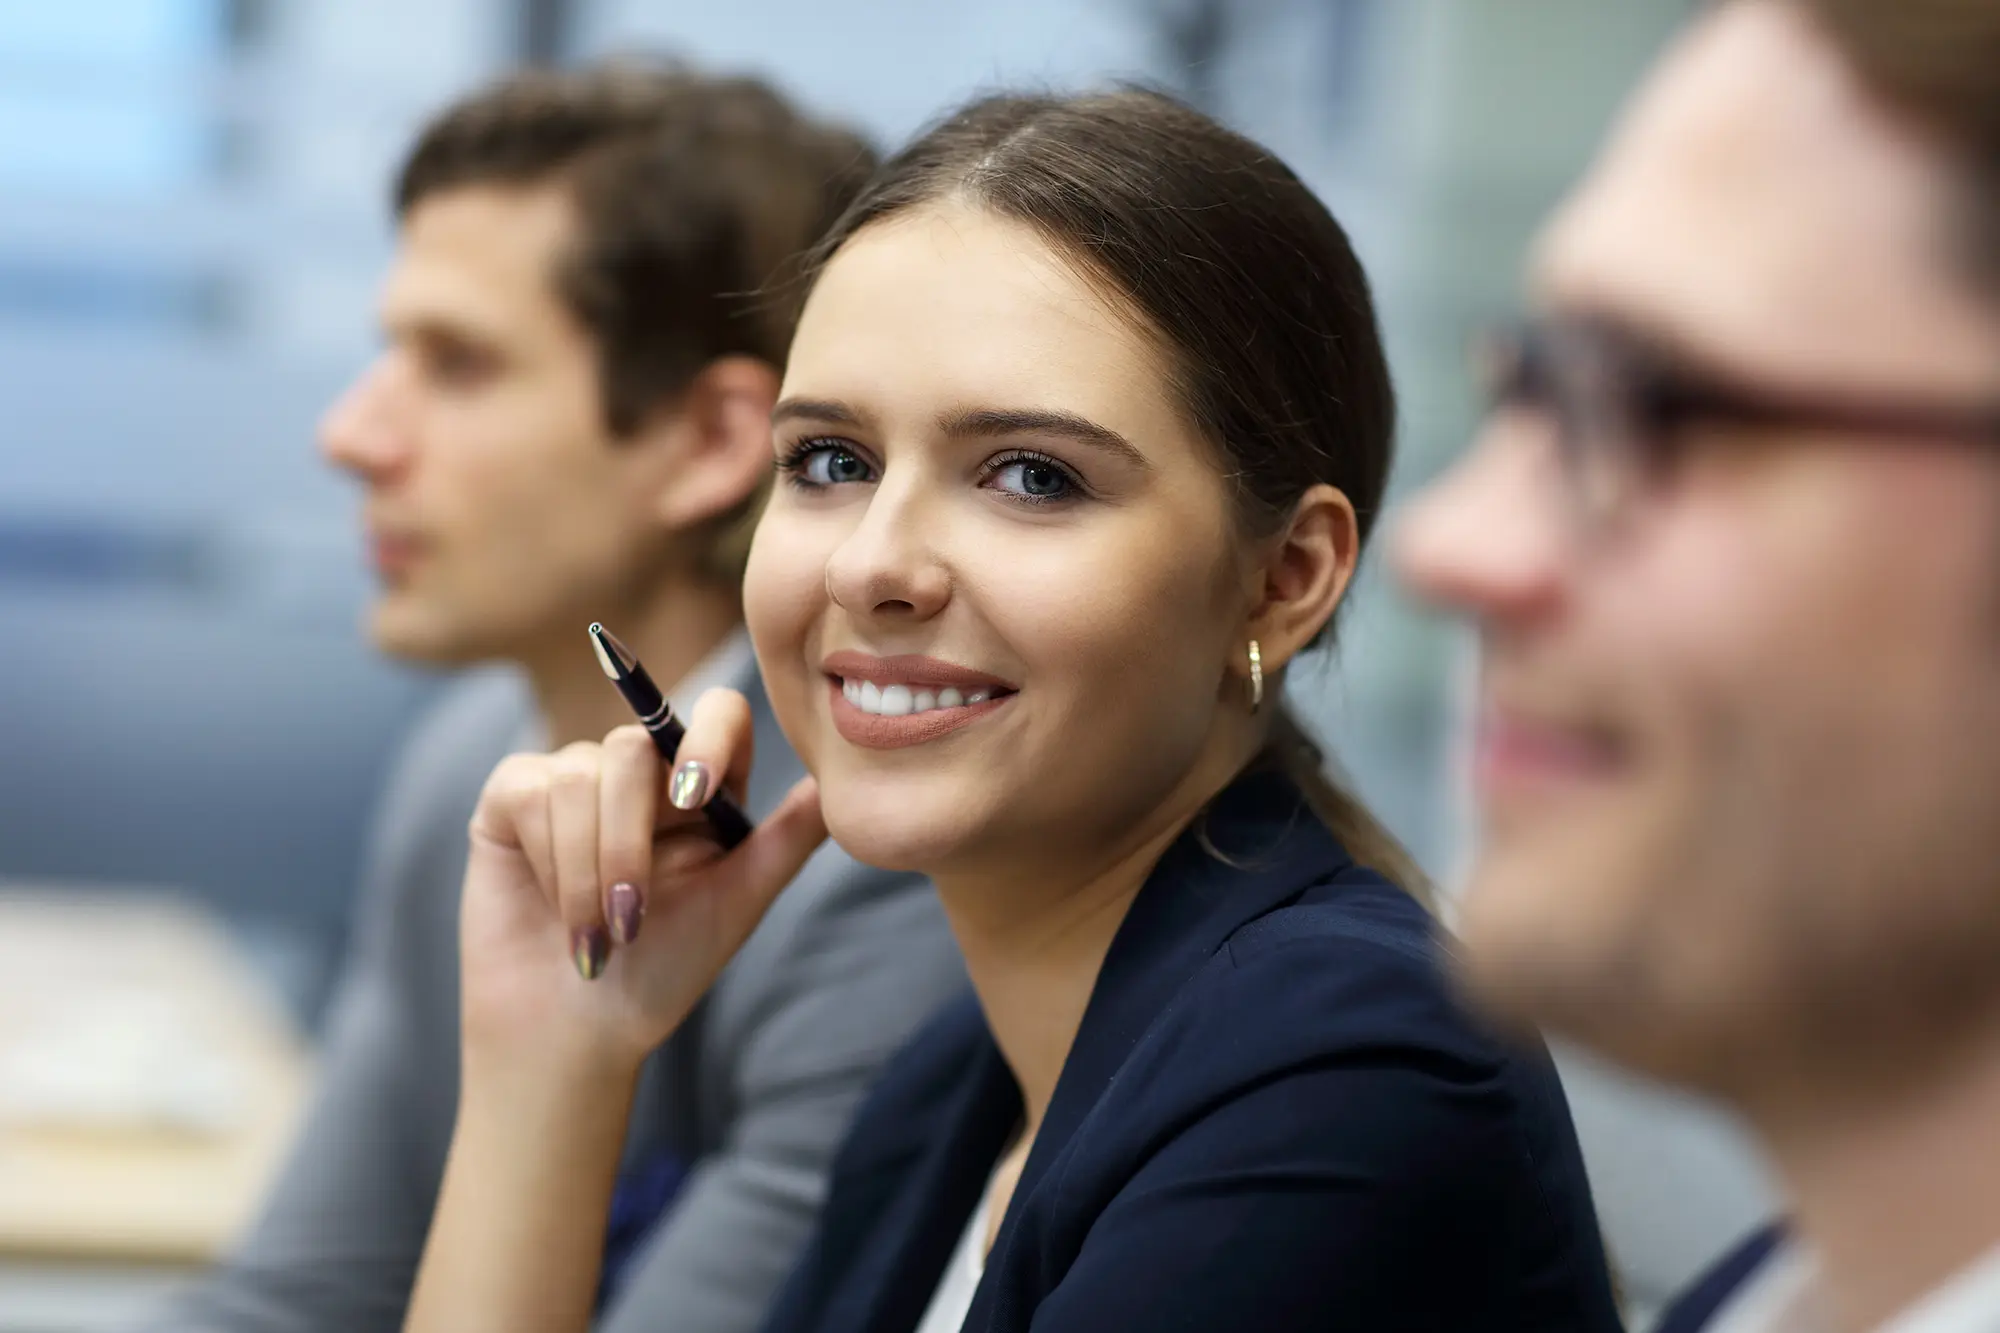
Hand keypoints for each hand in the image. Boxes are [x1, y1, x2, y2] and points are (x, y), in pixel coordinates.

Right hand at [458, 689, 827, 1080]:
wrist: (575, 1032)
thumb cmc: (663, 973)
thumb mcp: (735, 904)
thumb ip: (786, 840)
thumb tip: (842, 784)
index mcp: (701, 786)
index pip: (717, 712)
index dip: (707, 736)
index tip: (696, 795)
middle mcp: (638, 771)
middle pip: (633, 746)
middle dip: (629, 842)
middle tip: (632, 917)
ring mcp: (570, 778)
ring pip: (578, 775)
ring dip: (587, 868)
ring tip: (596, 935)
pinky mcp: (512, 797)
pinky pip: (529, 791)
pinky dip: (548, 861)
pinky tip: (553, 909)